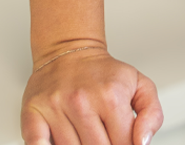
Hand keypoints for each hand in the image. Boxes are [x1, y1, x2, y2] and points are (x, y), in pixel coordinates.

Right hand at [21, 45, 163, 144]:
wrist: (69, 50)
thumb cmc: (104, 74)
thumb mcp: (139, 84)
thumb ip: (151, 114)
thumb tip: (142, 143)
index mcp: (111, 96)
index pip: (123, 144)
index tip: (123, 142)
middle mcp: (82, 102)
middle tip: (104, 139)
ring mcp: (56, 109)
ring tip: (87, 137)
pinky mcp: (33, 115)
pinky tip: (60, 143)